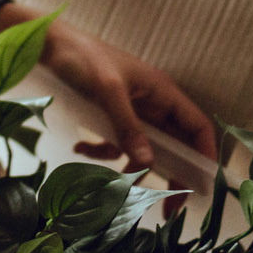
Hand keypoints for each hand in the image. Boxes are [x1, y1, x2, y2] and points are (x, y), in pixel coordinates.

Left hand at [34, 16, 218, 203]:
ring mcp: (131, 111)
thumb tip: (148, 163)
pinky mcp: (109, 116)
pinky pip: (116, 143)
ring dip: (132, 167)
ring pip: (144, 149)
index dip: (204, 155)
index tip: (201, 186)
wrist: (48, 43)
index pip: (197, 126)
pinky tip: (81, 147)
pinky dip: (103, 150)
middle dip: (172, 175)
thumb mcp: (106, 90)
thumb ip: (127, 125)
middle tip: (169, 209)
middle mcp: (151, 103)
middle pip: (175, 145)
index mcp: (161, 91)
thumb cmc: (82, 57)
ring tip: (119, 186)